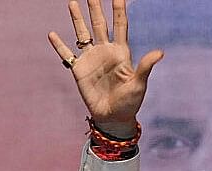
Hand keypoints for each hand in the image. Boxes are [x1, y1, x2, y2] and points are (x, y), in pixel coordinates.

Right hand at [48, 0, 162, 137]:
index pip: (120, 25)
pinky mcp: (79, 70)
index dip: (119, 9)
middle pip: (100, 24)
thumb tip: (160, 53)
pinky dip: (59, 45)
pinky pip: (67, 55)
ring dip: (77, 19)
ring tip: (72, 2)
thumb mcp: (139, 83)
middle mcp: (105, 51)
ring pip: (83, 33)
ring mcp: (91, 59)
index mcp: (121, 52)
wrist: (114, 117)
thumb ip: (146, 66)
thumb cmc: (130, 102)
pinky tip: (52, 35)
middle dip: (96, 8)